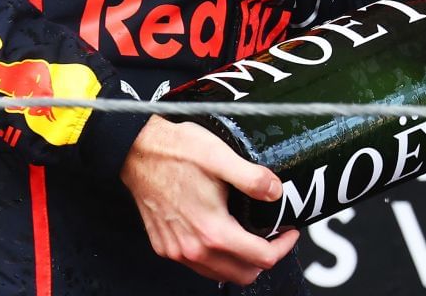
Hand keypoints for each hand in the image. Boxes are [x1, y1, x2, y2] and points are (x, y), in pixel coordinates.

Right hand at [119, 116, 299, 283]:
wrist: (136, 152)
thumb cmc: (175, 151)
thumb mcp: (220, 156)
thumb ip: (252, 178)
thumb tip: (276, 192)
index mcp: (212, 230)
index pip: (261, 258)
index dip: (283, 247)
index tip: (289, 231)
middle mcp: (193, 248)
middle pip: (243, 274)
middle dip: (264, 258)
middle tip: (273, 235)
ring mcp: (176, 250)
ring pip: (220, 273)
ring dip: (240, 260)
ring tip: (249, 234)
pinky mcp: (164, 246)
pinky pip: (198, 264)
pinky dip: (216, 257)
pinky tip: (220, 233)